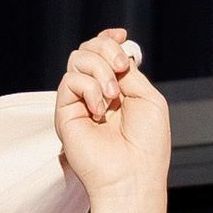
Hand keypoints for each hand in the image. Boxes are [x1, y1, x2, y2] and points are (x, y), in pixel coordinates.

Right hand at [54, 29, 169, 201]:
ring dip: (100, 70)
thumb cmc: (147, 146)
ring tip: (113, 96)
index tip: (121, 36)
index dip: (109, 40)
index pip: (105, 54)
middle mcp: (98, 93)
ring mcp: (80, 102)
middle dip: (106, 49)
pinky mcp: (65, 112)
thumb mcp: (148, 98)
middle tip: (121, 68)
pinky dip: (89, 88)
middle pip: (90, 48)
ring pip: (78, 58)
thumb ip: (130, 72)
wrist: (132, 176)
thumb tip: (116, 53)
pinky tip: (99, 110)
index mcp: (119, 90)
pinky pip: (70, 80)